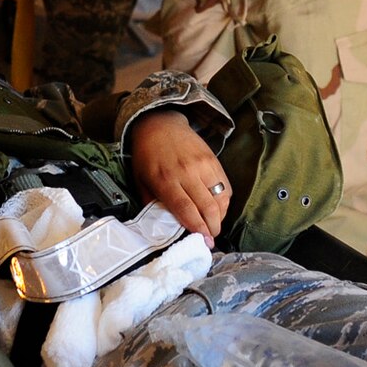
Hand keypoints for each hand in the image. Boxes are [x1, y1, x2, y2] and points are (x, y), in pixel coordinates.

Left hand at [127, 108, 230, 242]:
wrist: (160, 124)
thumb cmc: (147, 156)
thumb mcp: (141, 181)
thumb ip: (151, 205)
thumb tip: (163, 228)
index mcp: (165, 180)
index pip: (186, 209)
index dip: (197, 228)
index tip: (204, 242)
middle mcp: (187, 172)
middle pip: (207, 207)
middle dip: (212, 228)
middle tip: (211, 239)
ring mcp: (203, 165)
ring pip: (221, 198)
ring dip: (220, 217)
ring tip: (214, 225)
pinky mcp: (214, 160)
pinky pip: (226, 186)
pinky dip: (224, 202)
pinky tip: (218, 209)